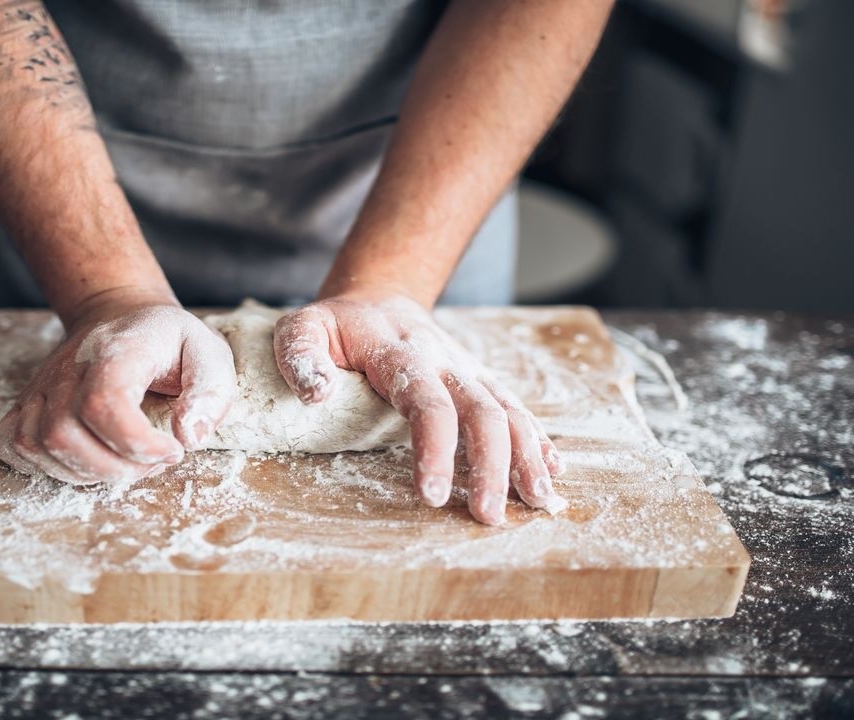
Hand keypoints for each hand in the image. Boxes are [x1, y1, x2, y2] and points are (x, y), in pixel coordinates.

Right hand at [0, 288, 234, 485]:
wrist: (119, 314)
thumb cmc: (167, 341)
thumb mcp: (209, 354)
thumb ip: (210, 394)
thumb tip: (188, 436)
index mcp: (115, 350)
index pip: (102, 405)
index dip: (136, 444)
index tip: (173, 450)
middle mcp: (67, 368)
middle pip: (64, 435)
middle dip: (115, 468)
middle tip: (153, 462)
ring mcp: (41, 386)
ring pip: (37, 446)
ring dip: (86, 473)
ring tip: (126, 462)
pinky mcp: (26, 403)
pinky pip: (13, 446)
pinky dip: (45, 467)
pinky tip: (86, 461)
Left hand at [273, 291, 565, 523]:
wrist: (375, 297)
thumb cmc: (334, 327)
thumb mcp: (303, 328)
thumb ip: (301, 357)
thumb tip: (315, 394)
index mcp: (401, 353)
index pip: (427, 403)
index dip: (435, 449)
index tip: (434, 495)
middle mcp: (445, 360)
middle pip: (481, 412)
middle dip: (491, 466)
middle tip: (488, 517)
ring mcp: (468, 370)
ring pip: (508, 410)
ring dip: (526, 457)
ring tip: (538, 502)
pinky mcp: (479, 380)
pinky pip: (516, 407)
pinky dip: (538, 439)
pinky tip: (552, 472)